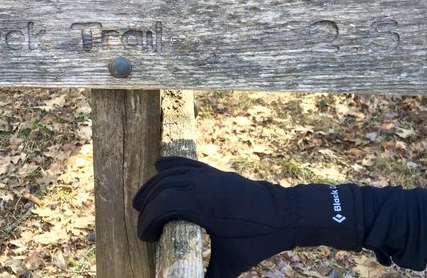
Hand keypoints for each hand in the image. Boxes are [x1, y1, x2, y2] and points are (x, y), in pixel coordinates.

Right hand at [133, 157, 361, 277]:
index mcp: (204, 206)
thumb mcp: (232, 263)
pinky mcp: (215, 173)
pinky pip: (187, 164)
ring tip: (141, 203)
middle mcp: (203, 186)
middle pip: (163, 188)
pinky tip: (158, 165)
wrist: (286, 215)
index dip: (147, 221)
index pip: (163, 205)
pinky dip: (171, 164)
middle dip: (147, 206)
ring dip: (153, 186)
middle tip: (144, 229)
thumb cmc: (258, 239)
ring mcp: (209, 176)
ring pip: (172, 174)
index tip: (146, 239)